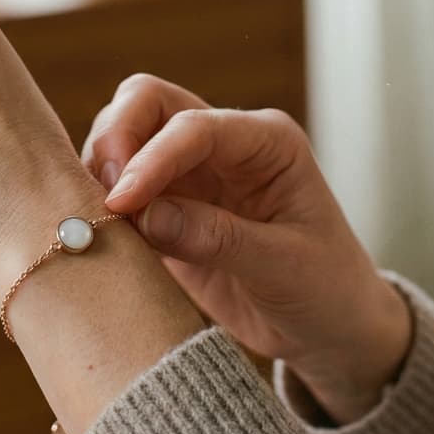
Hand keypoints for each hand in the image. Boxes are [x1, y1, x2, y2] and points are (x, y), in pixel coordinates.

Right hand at [81, 75, 410, 408]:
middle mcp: (225, 144)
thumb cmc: (327, 290)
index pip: (194, 126)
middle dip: (116, 137)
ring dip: (102, 168)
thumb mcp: (284, 268)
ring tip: (101, 221)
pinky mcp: (168, 207)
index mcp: (266, 141)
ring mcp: (193, 172)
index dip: (151, 157)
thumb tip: (145, 216)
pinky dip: (101, 201)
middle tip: (105, 197)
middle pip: (148, 102)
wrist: (332, 331)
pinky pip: (120, 186)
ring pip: (125, 136)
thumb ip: (217, 239)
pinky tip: (102, 235)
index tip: (122, 201)